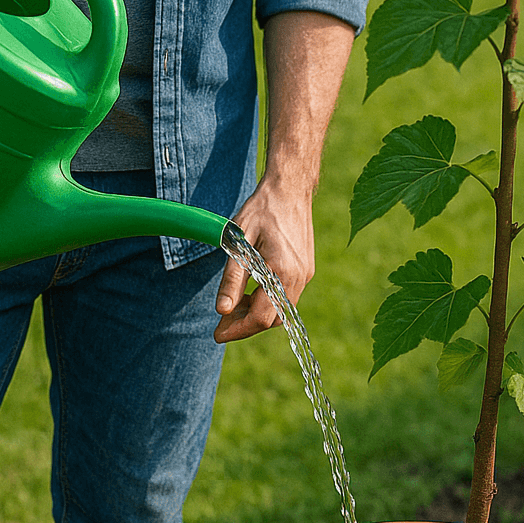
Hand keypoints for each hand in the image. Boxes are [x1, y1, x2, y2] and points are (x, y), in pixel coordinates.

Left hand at [212, 177, 313, 343]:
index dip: (238, 330)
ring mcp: (305, 274)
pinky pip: (286, 296)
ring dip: (257, 313)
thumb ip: (232, 278)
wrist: (290, 188)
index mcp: (282, 271)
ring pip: (281, 310)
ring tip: (233, 305)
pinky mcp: (306, 270)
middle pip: (273, 319)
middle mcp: (298, 277)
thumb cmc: (261, 210)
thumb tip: (222, 311)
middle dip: (246, 325)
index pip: (261, 318)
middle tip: (221, 322)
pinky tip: (251, 291)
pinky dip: (268, 301)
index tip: (217, 334)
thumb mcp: (239, 242)